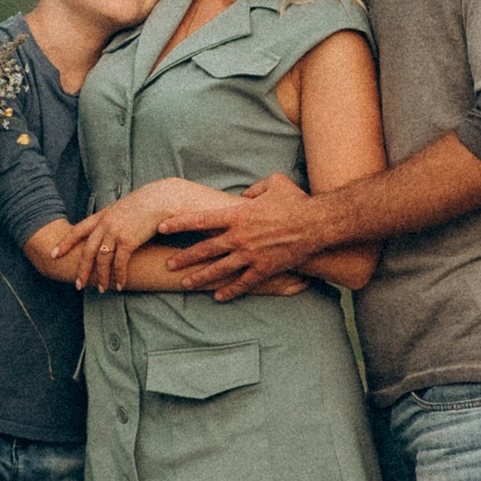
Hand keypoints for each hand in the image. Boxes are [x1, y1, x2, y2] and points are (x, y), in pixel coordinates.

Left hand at [68, 204, 161, 291]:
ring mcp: (116, 232)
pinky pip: (119, 263)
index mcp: (103, 215)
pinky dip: (119, 276)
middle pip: (87, 250)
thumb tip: (106, 231)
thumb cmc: (146, 204)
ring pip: (102, 260)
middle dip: (81, 269)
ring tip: (101, 289)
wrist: (162, 199)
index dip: (65, 243)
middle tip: (77, 284)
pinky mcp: (129, 240)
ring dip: (101, 277)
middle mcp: (106, 223)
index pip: (78, 230)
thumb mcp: (123, 209)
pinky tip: (120, 285)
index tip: (53, 254)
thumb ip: (112, 219)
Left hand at [173, 173, 326, 297]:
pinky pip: (243, 283)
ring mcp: (251, 255)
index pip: (201, 219)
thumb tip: (243, 195)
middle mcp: (240, 237)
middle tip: (169, 263)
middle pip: (205, 249)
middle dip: (184, 256)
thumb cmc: (296, 201)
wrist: (317, 223)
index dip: (180, 223)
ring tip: (185, 283)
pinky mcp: (264, 269)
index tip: (163, 227)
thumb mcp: (273, 183)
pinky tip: (218, 297)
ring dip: (200, 277)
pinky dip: (230, 291)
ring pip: (219, 269)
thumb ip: (254, 188)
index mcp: (238, 215)